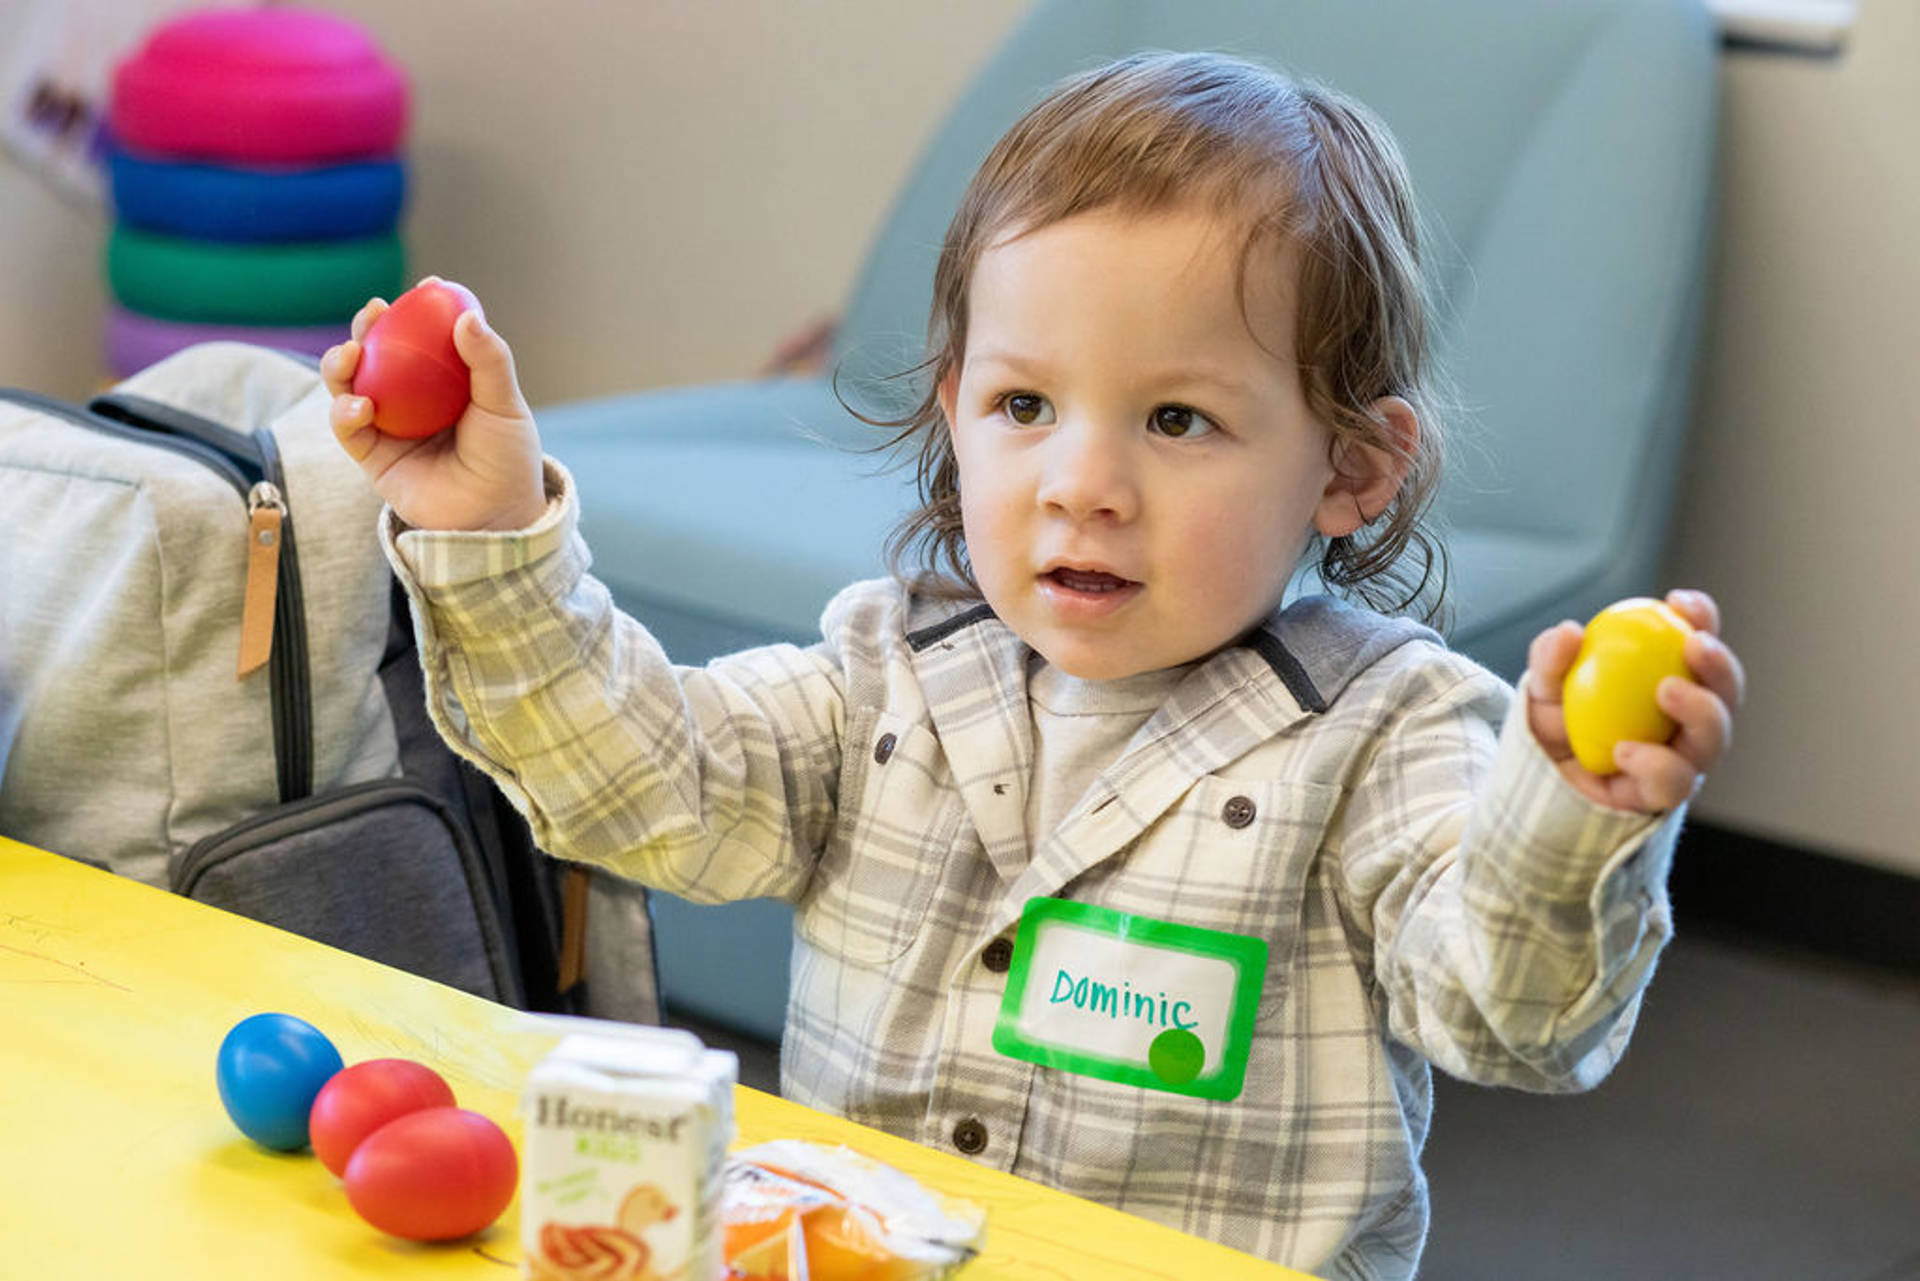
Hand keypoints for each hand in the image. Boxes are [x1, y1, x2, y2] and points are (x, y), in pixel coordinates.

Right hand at [322, 278, 547, 531]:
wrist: (494, 518)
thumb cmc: (506, 460)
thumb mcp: (504, 406)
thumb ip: (488, 362)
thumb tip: (467, 315)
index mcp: (444, 381)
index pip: (426, 336)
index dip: (421, 308)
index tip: (428, 287)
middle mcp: (412, 398)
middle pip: (379, 352)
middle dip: (368, 326)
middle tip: (373, 311)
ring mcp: (388, 424)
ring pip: (351, 383)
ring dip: (341, 362)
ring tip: (352, 355)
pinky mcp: (371, 455)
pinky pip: (347, 427)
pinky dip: (345, 412)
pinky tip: (359, 405)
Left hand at [1524, 589, 1745, 811]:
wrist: (1538, 776)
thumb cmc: (1555, 718)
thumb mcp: (1545, 684)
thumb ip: (1551, 658)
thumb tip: (1568, 632)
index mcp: (1673, 679)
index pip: (1699, 645)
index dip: (1701, 618)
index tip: (1679, 601)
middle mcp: (1690, 720)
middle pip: (1725, 693)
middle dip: (1721, 665)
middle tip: (1695, 645)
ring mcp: (1684, 760)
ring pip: (1713, 741)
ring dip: (1702, 711)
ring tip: (1669, 691)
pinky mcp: (1664, 797)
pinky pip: (1673, 784)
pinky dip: (1654, 764)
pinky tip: (1626, 751)